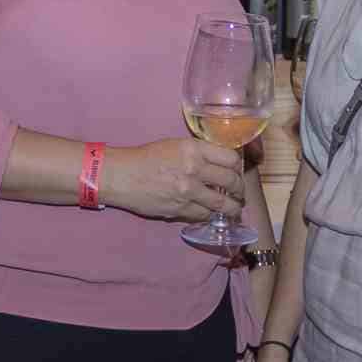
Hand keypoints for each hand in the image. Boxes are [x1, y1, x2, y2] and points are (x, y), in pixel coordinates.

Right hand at [99, 137, 244, 223]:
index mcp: (194, 149)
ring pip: (222, 204)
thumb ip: (199, 153)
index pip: (230, 158)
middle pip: (231, 182)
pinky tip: (213, 214)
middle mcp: (194, 169)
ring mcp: (188, 192)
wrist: (122, 176)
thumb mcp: (175, 145)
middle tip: (239, 193)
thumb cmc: (146, 157)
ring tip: (234, 209)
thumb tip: (220, 164)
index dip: (238, 167)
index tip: (237, 172)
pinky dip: (211, 216)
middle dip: (239, 190)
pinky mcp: (180, 209)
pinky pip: (204, 215)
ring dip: (232, 208)